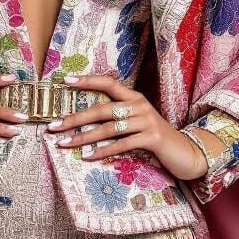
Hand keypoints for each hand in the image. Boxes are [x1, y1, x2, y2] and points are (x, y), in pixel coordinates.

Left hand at [44, 74, 211, 182]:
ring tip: (64, 144)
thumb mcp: (137, 121)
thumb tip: (85, 119)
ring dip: (83, 138)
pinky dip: (103, 151)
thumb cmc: (154, 137)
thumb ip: (118, 116)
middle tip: (53, 126)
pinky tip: (88, 157)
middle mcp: (139, 105)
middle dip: (74, 118)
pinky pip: (121, 144)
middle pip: (101, 109)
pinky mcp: (151, 138)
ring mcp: (146, 121)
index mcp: (134, 97)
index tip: (65, 81)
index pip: (108, 83)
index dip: (87, 81)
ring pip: (108, 128)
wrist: (185, 152)